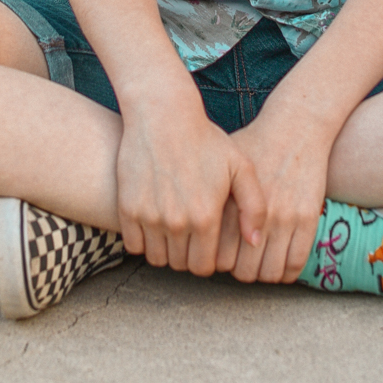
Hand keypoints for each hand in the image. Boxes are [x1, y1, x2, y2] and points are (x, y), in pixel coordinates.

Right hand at [115, 79, 266, 275]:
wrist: (162, 114)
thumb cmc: (205, 139)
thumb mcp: (241, 166)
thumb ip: (254, 207)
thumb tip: (255, 243)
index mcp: (206, 217)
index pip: (204, 267)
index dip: (207, 258)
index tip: (206, 243)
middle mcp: (177, 222)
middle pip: (180, 264)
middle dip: (187, 254)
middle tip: (189, 234)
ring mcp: (150, 216)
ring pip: (157, 258)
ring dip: (165, 249)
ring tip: (172, 229)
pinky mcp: (128, 208)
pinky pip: (134, 245)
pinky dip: (142, 240)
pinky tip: (153, 222)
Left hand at [218, 100, 335, 284]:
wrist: (295, 127)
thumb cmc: (254, 144)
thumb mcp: (222, 166)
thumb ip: (205, 196)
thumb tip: (185, 227)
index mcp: (229, 203)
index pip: (217, 258)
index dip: (217, 262)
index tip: (219, 255)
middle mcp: (255, 213)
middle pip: (242, 271)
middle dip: (239, 271)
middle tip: (239, 261)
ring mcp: (284, 217)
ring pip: (269, 273)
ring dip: (262, 274)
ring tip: (258, 262)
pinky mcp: (307, 218)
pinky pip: (295, 264)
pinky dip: (286, 272)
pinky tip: (279, 261)